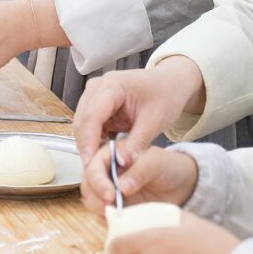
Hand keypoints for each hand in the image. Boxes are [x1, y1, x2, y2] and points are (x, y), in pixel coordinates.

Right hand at [74, 57, 206, 205]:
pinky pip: (90, 125)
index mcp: (112, 85)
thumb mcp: (155, 121)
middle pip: (82, 119)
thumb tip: (121, 163)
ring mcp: (95, 94)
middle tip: (92, 170)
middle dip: (85, 145)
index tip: (89, 163)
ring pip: (82, 123)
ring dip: (88, 143)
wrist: (170, 83)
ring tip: (97, 165)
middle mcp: (98, 87)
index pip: (93, 115)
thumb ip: (137, 142)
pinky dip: (94, 139)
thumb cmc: (165, 96)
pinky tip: (102, 154)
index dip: (88, 140)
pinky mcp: (98, 104)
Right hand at [82, 143, 197, 216]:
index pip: (93, 166)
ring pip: (91, 201)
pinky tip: (121, 220)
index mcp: (111, 154)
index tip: (110, 195)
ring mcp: (109, 190)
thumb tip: (121, 187)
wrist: (182, 185)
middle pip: (87, 184)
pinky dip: (107, 219)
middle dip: (96, 197)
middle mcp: (106, 171)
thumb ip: (138, 171)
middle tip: (111, 207)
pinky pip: (103, 214)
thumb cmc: (168, 166)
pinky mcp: (115, 207)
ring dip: (99, 209)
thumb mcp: (155, 163)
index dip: (97, 180)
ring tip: (117, 214)